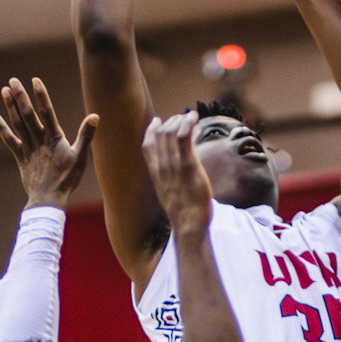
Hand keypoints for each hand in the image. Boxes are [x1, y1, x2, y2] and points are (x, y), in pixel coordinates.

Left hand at [0, 77, 97, 207]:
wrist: (48, 199)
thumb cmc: (67, 179)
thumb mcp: (80, 157)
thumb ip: (86, 135)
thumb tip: (95, 116)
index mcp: (54, 139)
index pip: (46, 113)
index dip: (41, 96)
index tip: (35, 80)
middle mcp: (39, 140)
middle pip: (27, 115)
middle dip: (20, 97)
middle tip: (13, 80)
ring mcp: (28, 148)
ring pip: (17, 124)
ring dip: (11, 107)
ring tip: (5, 90)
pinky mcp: (21, 156)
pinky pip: (9, 140)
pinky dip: (2, 128)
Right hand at [142, 112, 211, 237]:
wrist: (189, 223)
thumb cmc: (185, 213)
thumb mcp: (171, 195)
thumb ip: (171, 182)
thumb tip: (178, 175)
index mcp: (155, 174)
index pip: (146, 145)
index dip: (151, 130)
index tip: (158, 121)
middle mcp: (161, 167)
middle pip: (159, 135)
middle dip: (170, 122)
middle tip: (181, 119)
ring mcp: (173, 165)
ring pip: (170, 132)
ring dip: (180, 120)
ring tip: (190, 117)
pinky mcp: (187, 164)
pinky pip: (184, 135)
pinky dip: (188, 122)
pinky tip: (194, 117)